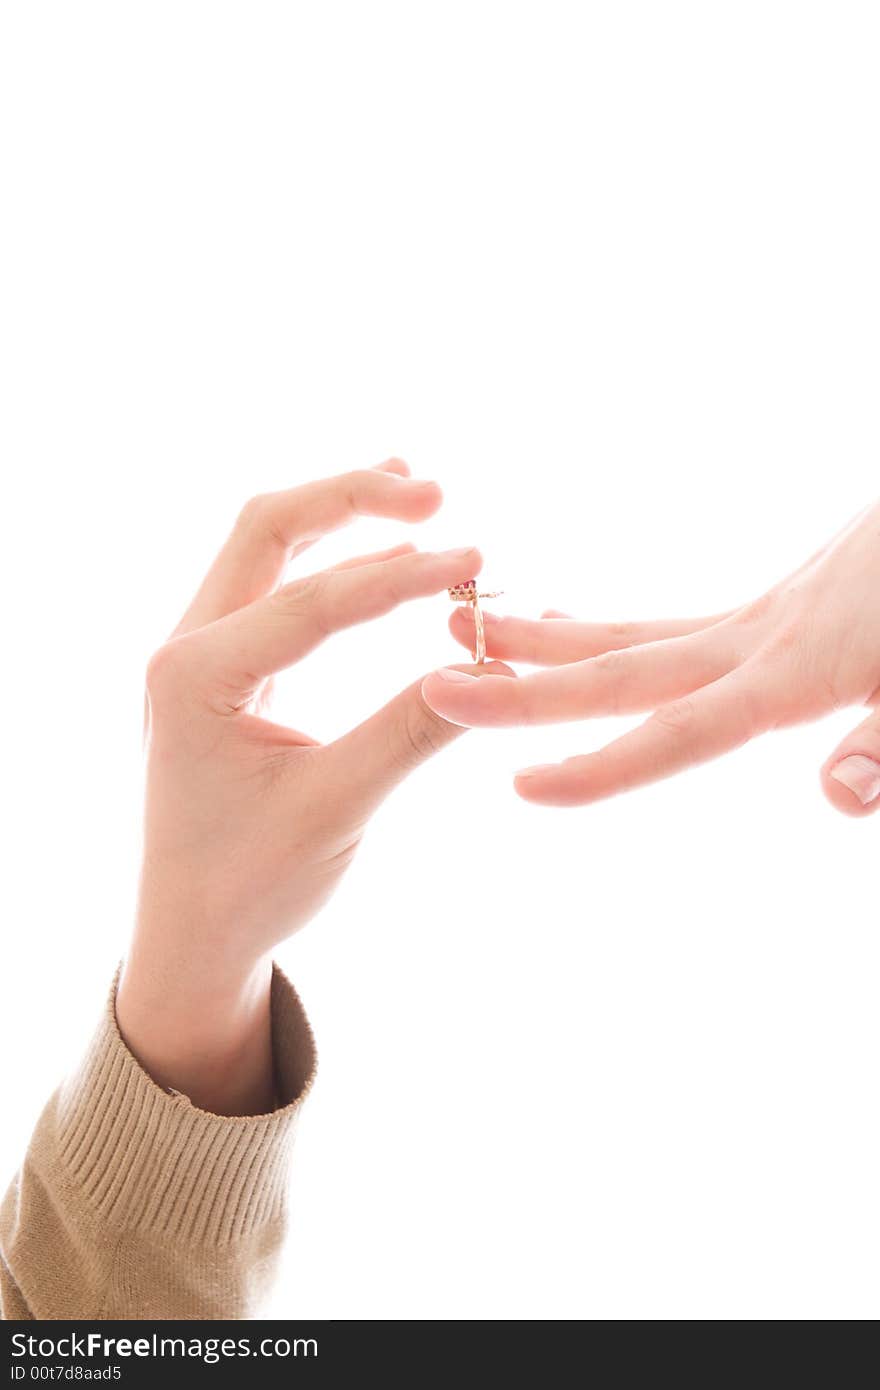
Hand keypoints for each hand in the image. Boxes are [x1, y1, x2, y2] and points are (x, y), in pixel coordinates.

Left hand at [117, 460, 502, 1112]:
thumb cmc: (248, 885)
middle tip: (435, 491)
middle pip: (268, 530)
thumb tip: (491, 668)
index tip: (478, 564)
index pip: (313, 600)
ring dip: (340, 516)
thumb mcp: (337, 808)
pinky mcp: (224, 670)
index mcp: (193, 679)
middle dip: (351, 499)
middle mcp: (184, 649)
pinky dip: (330, 557)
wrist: (192, 938)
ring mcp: (199, 655)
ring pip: (267, 547)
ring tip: (417, 491)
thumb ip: (411, 730)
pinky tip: (383, 545)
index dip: (403, 577)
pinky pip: (276, 588)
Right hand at [423, 500, 879, 812]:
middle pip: (623, 672)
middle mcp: (760, 641)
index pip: (679, 732)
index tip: (520, 783)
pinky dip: (607, 633)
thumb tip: (831, 795)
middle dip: (526, 688)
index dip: (601, 768)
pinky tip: (577, 632)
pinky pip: (669, 626)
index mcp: (796, 673)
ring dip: (549, 641)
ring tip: (473, 629)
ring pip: (633, 636)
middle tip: (436, 686)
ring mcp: (765, 616)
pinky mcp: (779, 606)